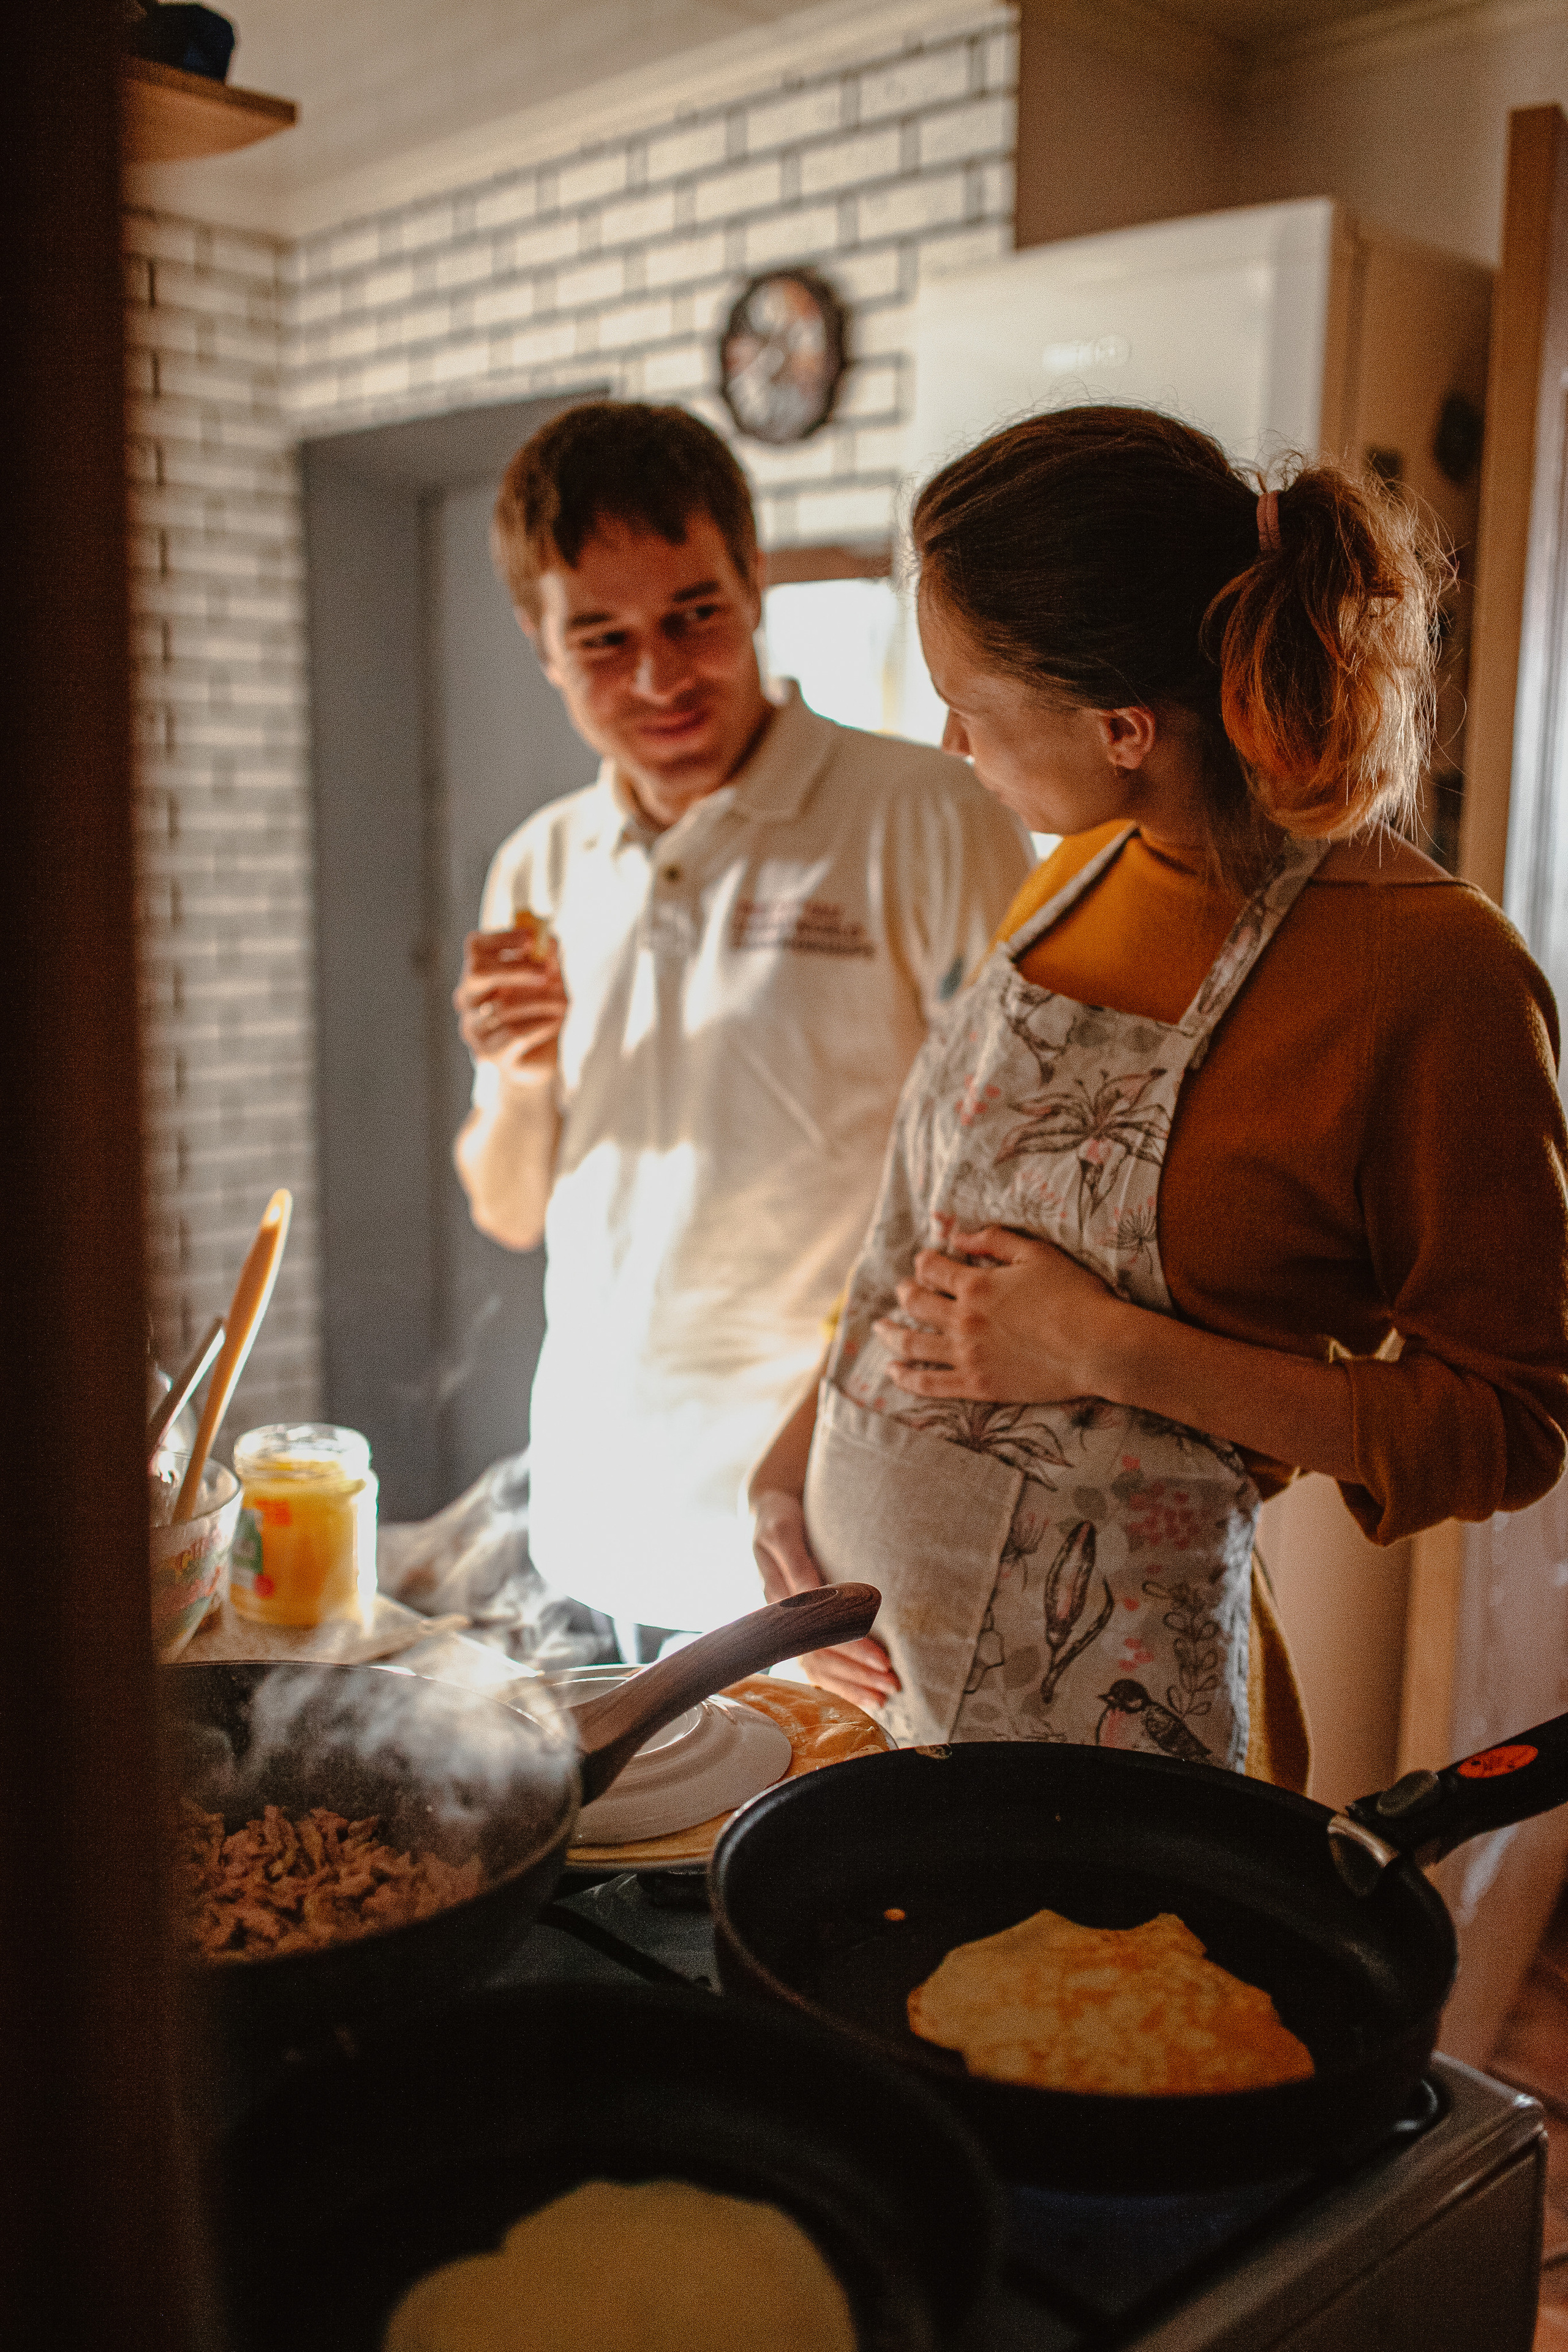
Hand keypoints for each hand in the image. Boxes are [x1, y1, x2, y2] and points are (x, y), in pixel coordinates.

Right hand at [453, 928, 567, 1086]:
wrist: (539, 1060)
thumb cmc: (540, 1015)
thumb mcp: (550, 983)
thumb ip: (548, 960)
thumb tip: (549, 940)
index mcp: (479, 975)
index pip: (475, 947)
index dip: (501, 938)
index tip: (530, 938)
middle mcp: (468, 1000)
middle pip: (477, 972)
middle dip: (515, 968)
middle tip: (546, 971)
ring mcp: (474, 1029)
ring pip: (503, 1007)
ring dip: (540, 1001)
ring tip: (564, 1003)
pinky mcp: (489, 1055)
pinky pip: (514, 1034)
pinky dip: (540, 1025)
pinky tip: (555, 1023)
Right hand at [752, 1489, 899, 1711]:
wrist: (765, 1512)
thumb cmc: (778, 1518)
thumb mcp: (783, 1531)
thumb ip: (797, 1562)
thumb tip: (813, 1593)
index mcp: (778, 1596)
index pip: (818, 1631)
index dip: (852, 1647)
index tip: (884, 1660)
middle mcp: (780, 1618)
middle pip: (820, 1655)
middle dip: (857, 1673)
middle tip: (893, 1685)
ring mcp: (785, 1626)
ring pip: (817, 1664)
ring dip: (851, 1683)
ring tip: (884, 1697)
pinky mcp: (793, 1627)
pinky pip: (814, 1661)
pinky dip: (838, 1681)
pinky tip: (861, 1695)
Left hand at [873, 1224, 1124, 1402]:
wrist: (1098, 1347)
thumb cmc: (1075, 1295)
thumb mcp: (1037, 1253)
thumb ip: (994, 1240)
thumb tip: (958, 1235)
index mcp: (976, 1285)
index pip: (932, 1269)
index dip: (925, 1262)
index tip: (925, 1261)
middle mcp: (963, 1320)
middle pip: (917, 1304)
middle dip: (905, 1293)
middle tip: (901, 1291)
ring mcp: (967, 1356)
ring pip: (913, 1344)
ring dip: (891, 1334)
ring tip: (880, 1328)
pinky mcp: (977, 1387)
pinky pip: (929, 1384)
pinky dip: (906, 1378)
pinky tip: (892, 1372)